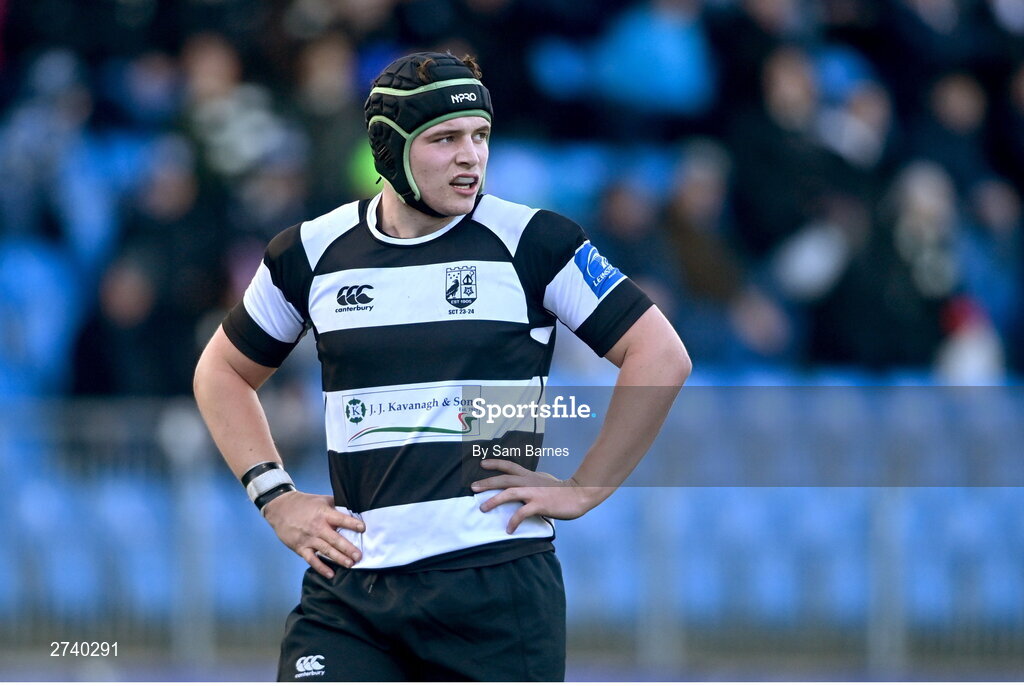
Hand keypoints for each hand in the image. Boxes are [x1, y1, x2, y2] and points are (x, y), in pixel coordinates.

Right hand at [261, 490, 364, 577]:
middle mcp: (317, 527)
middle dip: (348, 548)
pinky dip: (321, 567)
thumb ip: (336, 505)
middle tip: (359, 556)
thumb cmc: (304, 503)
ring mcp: (309, 539)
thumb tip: (353, 508)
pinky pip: (312, 560)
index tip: (363, 528)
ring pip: (326, 551)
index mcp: (324, 514)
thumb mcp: (321, 500)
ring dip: (338, 558)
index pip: (340, 519)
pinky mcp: (300, 548)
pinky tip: (331, 574)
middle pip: (335, 539)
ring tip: (350, 564)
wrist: (280, 509)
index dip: (352, 523)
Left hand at [470, 459, 606, 533]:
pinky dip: (513, 521)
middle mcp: (529, 482)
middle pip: (504, 479)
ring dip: (494, 500)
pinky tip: (509, 529)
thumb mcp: (544, 481)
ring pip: (509, 494)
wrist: (579, 494)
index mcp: (530, 476)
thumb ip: (532, 482)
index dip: (495, 464)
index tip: (482, 463)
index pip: (510, 466)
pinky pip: (522, 513)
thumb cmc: (563, 490)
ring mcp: (533, 493)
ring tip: (483, 508)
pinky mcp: (539, 505)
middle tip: (473, 487)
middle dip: (487, 482)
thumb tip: (523, 486)